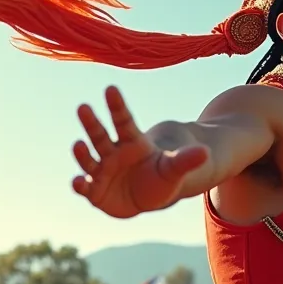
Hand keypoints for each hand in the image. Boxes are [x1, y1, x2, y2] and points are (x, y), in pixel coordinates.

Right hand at [71, 86, 208, 217]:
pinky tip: (76, 183)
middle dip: (91, 122)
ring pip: (89, 158)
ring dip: (82, 152)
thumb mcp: (175, 168)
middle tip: (83, 106)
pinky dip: (80, 185)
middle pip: (100, 134)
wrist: (151, 194)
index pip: (123, 120)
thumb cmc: (162, 175)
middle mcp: (112, 152)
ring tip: (78, 144)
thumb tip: (206, 152)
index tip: (110, 88)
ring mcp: (102, 170)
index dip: (117, 105)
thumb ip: (187, 160)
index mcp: (132, 141)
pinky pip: (85, 187)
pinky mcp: (95, 190)